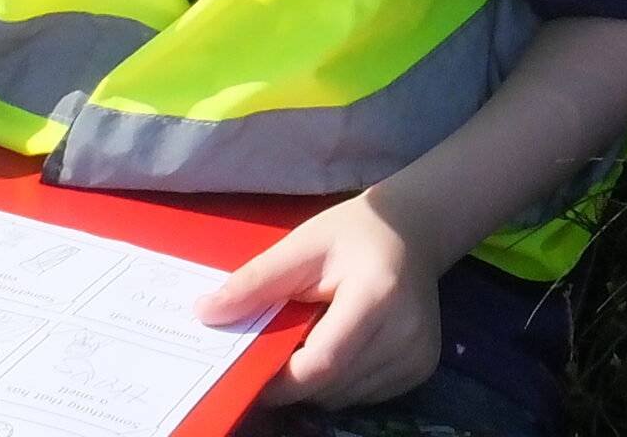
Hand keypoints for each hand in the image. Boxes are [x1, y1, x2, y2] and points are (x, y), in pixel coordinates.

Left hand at [197, 192, 440, 406]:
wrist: (414, 228)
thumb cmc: (353, 233)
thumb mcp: (302, 245)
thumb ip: (256, 281)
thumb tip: (204, 313)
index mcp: (377, 295)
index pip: (321, 363)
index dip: (279, 380)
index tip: (249, 375)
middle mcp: (406, 331)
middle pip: (331, 386)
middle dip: (295, 379)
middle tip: (279, 348)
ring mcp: (418, 354)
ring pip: (344, 397)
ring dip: (318, 383)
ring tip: (315, 339)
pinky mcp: (423, 367)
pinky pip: (364, 395)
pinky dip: (342, 382)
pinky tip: (343, 345)